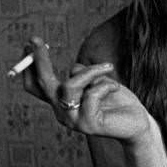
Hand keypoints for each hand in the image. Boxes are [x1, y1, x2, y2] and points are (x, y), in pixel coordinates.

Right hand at [19, 35, 151, 141]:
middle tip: (38, 40)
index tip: (30, 44)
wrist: (137, 122)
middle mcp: (62, 113)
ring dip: (90, 71)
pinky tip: (116, 88)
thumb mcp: (96, 82)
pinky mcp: (89, 125)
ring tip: (108, 68)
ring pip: (70, 85)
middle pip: (44, 84)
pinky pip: (92, 94)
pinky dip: (106, 85)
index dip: (30, 66)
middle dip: (39, 60)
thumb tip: (72, 68)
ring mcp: (73, 121)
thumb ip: (81, 76)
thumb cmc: (116, 100)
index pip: (35, 86)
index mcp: (60, 103)